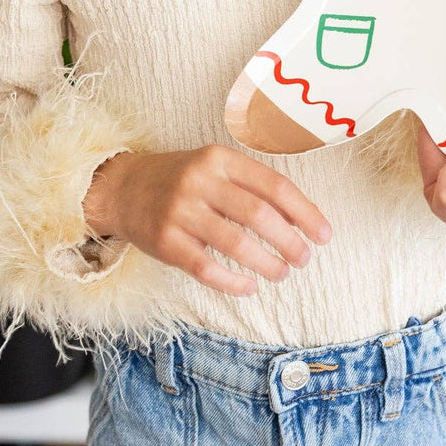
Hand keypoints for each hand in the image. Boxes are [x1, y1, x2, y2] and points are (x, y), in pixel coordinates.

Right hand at [81, 145, 332, 297]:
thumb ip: (252, 185)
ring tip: (282, 273)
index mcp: (220, 158)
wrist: (121, 188)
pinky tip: (248, 287)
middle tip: (304, 258)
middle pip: (259, 214)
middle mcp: (200, 181)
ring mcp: (180, 211)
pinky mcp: (165, 241)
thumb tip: (302, 218)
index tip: (324, 235)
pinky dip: (232, 282)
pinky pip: (206, 268)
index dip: (305, 212)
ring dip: (266, 263)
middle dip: (289, 241)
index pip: (274, 185)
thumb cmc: (181, 179)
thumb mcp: (214, 167)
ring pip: (235, 243)